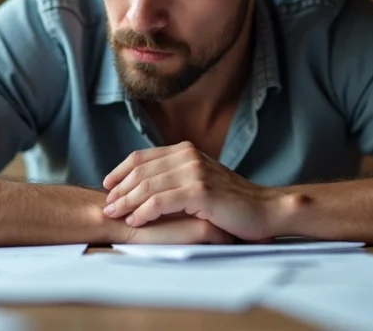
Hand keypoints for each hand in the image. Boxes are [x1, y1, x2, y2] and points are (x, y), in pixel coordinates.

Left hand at [103, 141, 280, 240]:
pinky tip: (136, 221)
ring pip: (147, 186)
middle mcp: (188, 156)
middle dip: (119, 189)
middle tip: (106, 205)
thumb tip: (144, 185)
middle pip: (141, 170)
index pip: (142, 157)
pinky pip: (161, 201)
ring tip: (114, 214)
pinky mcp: (200, 192)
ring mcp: (194, 172)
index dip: (120, 171)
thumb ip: (176, 177)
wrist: (265, 210)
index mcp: (186, 150)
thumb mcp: (201, 180)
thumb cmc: (232, 202)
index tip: (107, 186)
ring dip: (126, 202)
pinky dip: (144, 212)